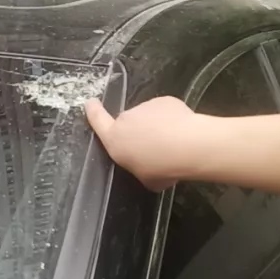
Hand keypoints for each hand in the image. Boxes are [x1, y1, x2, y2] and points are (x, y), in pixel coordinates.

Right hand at [84, 96, 206, 190]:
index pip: (97, 120)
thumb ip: (140, 168)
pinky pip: (165, 111)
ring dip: (156, 126)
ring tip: (173, 142)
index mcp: (115, 139)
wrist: (188, 146)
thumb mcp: (145, 178)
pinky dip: (172, 119)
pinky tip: (184, 131)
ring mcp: (145, 106)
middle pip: (128, 123)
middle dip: (138, 131)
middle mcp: (126, 119)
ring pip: (148, 116)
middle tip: (155, 148)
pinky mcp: (165, 100)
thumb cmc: (161, 168)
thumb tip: (149, 168)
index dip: (93, 111)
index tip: (91, 103)